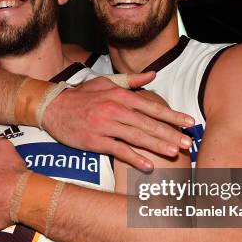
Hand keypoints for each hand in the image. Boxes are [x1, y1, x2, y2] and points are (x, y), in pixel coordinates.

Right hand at [42, 73, 194, 170]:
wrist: (52, 107)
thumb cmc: (81, 95)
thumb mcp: (106, 82)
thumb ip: (131, 81)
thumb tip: (153, 75)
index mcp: (120, 96)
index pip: (152, 107)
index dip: (172, 115)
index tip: (189, 122)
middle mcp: (115, 110)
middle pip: (148, 124)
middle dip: (170, 133)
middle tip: (187, 143)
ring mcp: (105, 126)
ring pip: (136, 137)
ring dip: (157, 145)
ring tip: (173, 152)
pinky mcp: (95, 141)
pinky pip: (119, 151)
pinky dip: (134, 158)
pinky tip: (148, 165)